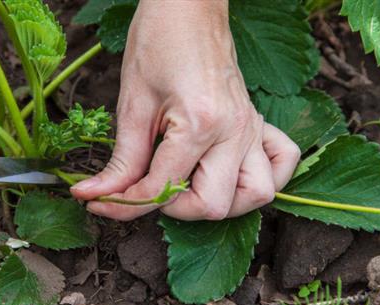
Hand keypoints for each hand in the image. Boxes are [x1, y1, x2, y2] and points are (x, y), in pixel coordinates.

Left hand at [71, 0, 299, 220]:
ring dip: (220, 202)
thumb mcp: (132, 104)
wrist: (187, 7)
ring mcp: (252, 127)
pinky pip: (282, 163)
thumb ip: (122, 159)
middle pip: (215, 205)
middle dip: (175, 209)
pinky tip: (231, 174)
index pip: (163, 187)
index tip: (101, 202)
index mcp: (200, 123)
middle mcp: (235, 131)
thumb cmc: (158, 42)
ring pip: (256, 195)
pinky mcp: (258, 123)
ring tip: (190, 187)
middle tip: (149, 189)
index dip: (127, 203)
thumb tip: (96, 194)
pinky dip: (260, 179)